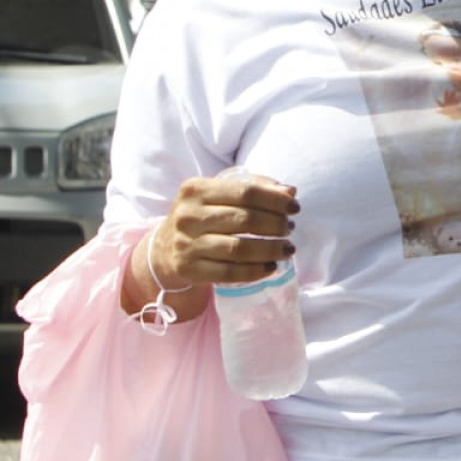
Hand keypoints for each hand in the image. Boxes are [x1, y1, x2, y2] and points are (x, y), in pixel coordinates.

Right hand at [120, 170, 297, 318]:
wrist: (166, 247)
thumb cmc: (204, 214)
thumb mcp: (220, 193)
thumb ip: (255, 187)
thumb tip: (290, 191)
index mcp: (196, 189)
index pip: (245, 192)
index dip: (275, 200)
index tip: (295, 207)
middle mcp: (188, 216)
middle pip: (244, 220)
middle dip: (275, 225)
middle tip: (290, 229)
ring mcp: (186, 244)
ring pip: (239, 249)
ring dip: (270, 249)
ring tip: (287, 248)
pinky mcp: (189, 269)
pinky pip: (229, 273)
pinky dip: (255, 271)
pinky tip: (271, 267)